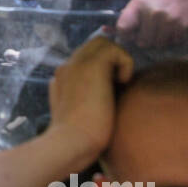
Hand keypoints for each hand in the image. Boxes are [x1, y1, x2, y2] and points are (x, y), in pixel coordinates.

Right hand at [47, 35, 134, 165]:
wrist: (71, 143)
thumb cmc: (74, 138)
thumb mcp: (69, 116)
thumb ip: (69, 98)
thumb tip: (77, 91)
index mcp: (61, 77)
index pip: (84, 58)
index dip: (102, 68)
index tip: (110, 88)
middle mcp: (68, 66)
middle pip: (93, 46)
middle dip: (110, 60)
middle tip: (118, 83)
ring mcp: (78, 63)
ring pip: (103, 43)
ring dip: (117, 60)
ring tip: (120, 83)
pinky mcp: (92, 64)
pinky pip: (116, 49)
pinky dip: (125, 64)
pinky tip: (122, 84)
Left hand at [116, 0, 187, 47]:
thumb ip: (127, 15)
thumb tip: (105, 30)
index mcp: (139, 4)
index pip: (123, 29)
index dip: (126, 35)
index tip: (131, 33)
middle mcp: (153, 12)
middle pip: (142, 42)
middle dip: (147, 38)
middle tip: (154, 27)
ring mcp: (168, 20)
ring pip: (158, 45)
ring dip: (161, 39)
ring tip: (166, 25)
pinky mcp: (182, 27)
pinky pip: (173, 43)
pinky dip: (174, 37)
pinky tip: (176, 25)